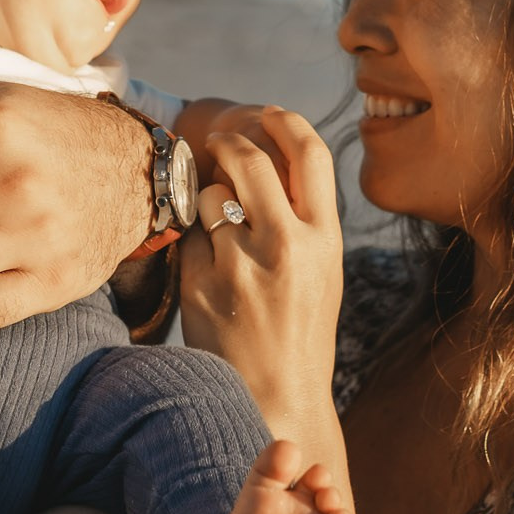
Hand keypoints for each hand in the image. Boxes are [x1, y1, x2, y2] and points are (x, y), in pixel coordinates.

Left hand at [178, 106, 344, 446]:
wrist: (275, 398)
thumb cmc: (299, 331)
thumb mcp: (323, 270)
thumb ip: (305, 218)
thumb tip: (275, 155)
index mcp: (325, 239)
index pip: (310, 152)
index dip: (285, 121)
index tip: (267, 114)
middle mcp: (286, 245)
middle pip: (249, 158)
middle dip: (229, 142)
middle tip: (217, 141)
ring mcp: (240, 264)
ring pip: (211, 195)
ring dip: (209, 201)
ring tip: (221, 235)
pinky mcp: (200, 283)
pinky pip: (188, 236)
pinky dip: (193, 243)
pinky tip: (208, 273)